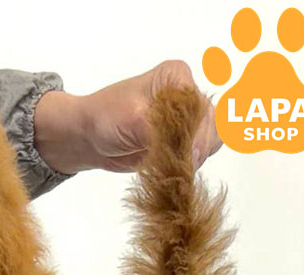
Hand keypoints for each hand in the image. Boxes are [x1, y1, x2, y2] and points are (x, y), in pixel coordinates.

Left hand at [34, 60, 221, 174]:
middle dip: (196, 149)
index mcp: (176, 76)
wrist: (91, 137)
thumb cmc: (105, 119)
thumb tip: (191, 150)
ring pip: (212, 139)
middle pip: (211, 124)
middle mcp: (187, 93)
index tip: (187, 155)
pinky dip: (191, 164)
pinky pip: (202, 152)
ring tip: (174, 168)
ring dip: (197, 158)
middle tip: (178, 167)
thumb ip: (164, 132)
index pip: (200, 106)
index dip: (197, 133)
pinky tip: (175, 169)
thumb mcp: (132, 120)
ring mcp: (188, 117)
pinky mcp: (184, 138)